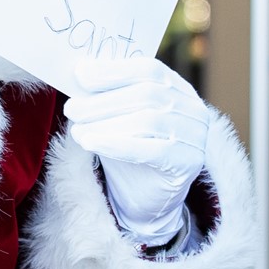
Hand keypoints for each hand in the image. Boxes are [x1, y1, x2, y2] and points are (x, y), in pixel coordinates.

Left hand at [63, 56, 209, 245]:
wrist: (144, 198)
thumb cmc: (128, 150)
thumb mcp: (116, 117)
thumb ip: (105, 96)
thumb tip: (79, 75)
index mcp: (179, 89)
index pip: (150, 70)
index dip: (114, 70)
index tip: (81, 74)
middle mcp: (194, 109)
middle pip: (147, 94)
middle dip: (103, 101)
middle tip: (72, 108)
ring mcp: (196, 136)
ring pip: (148, 121)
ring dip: (105, 124)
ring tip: (77, 131)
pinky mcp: (189, 163)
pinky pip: (151, 150)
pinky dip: (116, 144)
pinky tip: (90, 143)